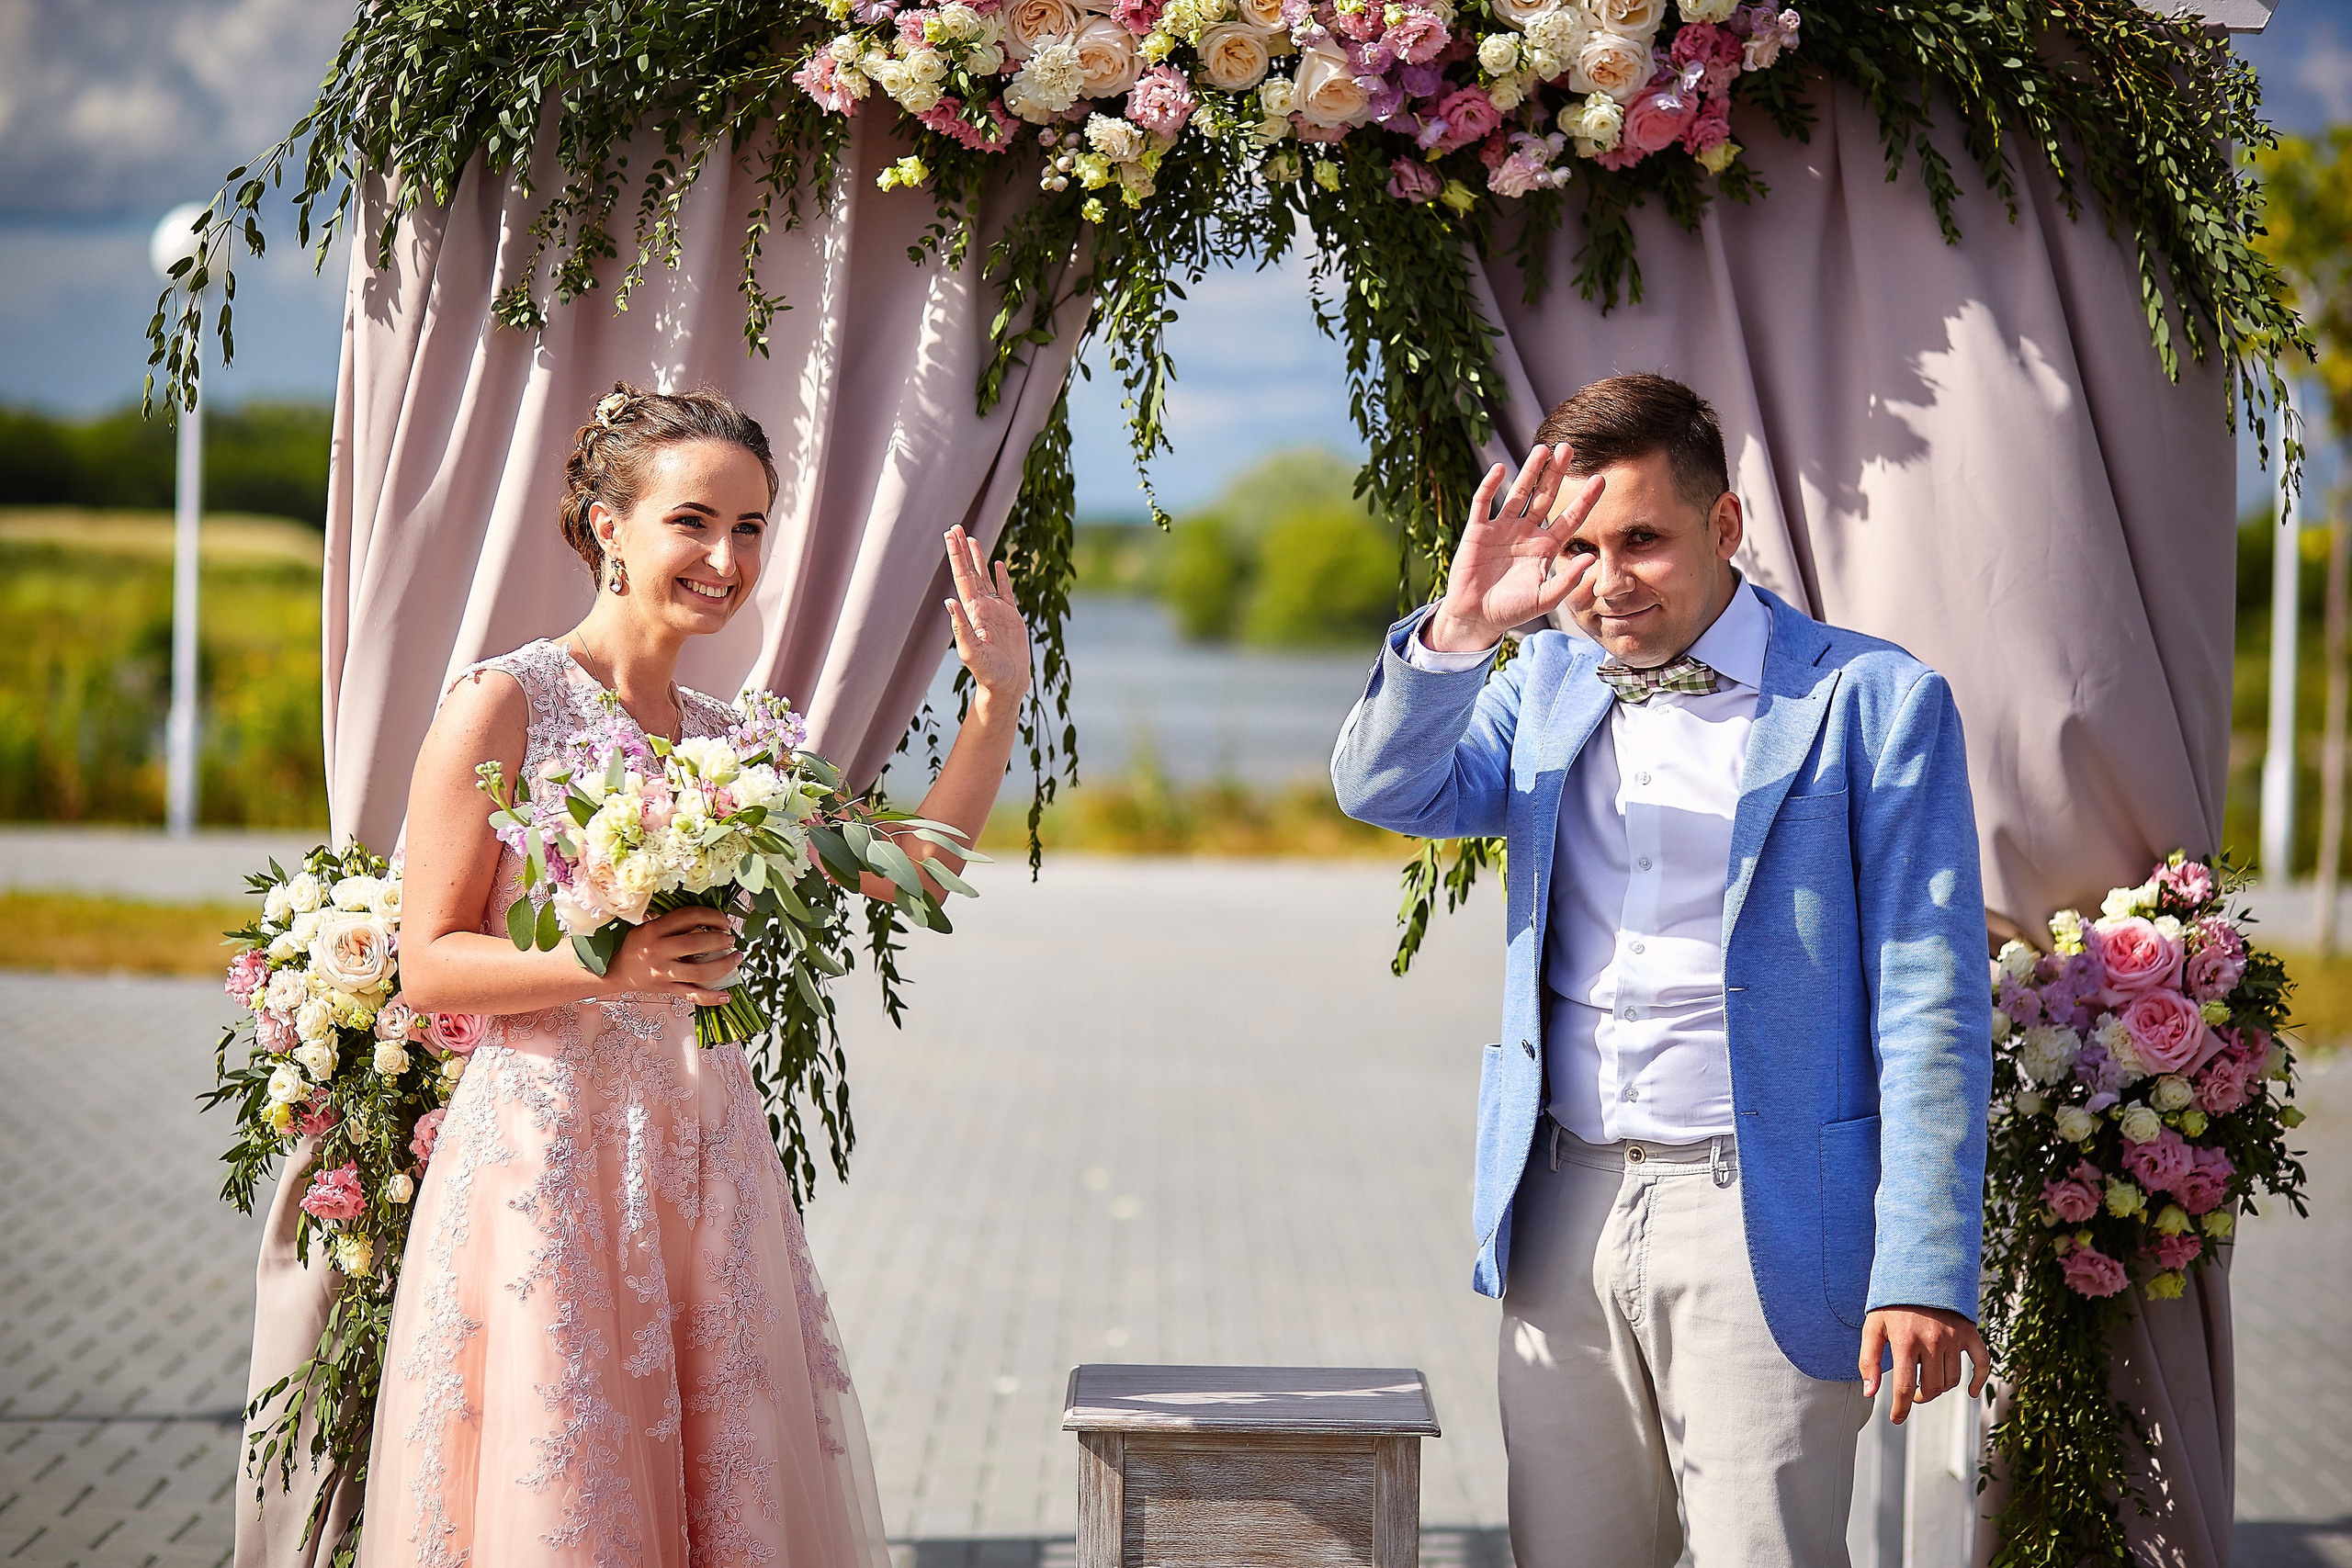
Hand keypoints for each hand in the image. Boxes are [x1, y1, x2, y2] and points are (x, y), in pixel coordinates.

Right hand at [597, 905, 738, 1004]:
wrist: (616, 972)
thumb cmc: (635, 945)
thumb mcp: (647, 926)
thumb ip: (672, 922)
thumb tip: (705, 916)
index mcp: (653, 931)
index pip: (688, 917)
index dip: (711, 916)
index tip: (724, 920)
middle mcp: (658, 952)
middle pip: (696, 944)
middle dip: (719, 940)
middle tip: (731, 939)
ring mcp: (664, 973)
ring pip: (699, 972)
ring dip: (723, 965)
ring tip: (737, 957)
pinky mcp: (668, 989)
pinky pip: (692, 995)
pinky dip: (711, 998)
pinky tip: (726, 997)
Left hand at [943, 526, 1031, 705]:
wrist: (1007, 685)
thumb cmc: (988, 673)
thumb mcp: (971, 652)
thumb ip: (961, 627)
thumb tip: (948, 600)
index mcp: (972, 611)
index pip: (962, 576)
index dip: (956, 555)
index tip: (950, 534)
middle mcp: (981, 607)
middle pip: (970, 571)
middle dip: (962, 549)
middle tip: (956, 527)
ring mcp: (996, 611)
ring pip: (985, 578)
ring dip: (978, 558)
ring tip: (972, 538)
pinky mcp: (1011, 617)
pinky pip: (1005, 591)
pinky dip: (1001, 576)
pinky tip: (998, 564)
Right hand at [1424, 444, 1607, 652]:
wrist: (1475, 616)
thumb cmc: (1511, 610)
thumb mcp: (1544, 599)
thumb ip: (1567, 580)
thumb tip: (1592, 557)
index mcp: (1546, 547)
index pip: (1570, 518)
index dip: (1585, 500)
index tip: (1601, 479)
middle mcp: (1527, 532)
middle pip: (1545, 497)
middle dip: (1556, 473)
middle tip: (1568, 448)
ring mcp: (1502, 529)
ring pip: (1518, 493)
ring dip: (1529, 472)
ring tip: (1541, 449)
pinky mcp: (1478, 531)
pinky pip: (1484, 503)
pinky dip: (1490, 486)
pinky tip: (1500, 469)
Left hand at [1861, 1305, 1991, 1423]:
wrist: (1918, 1272)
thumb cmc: (1892, 1303)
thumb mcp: (1872, 1327)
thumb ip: (1869, 1360)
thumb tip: (1870, 1392)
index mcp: (1906, 1341)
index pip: (1904, 1387)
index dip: (1900, 1408)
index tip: (1896, 1418)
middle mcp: (1932, 1341)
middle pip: (1931, 1387)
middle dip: (1920, 1396)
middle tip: (1912, 1392)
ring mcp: (1953, 1337)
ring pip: (1952, 1379)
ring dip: (1940, 1387)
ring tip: (1927, 1381)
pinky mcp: (1969, 1332)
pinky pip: (1982, 1363)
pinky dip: (1978, 1381)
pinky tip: (1970, 1392)